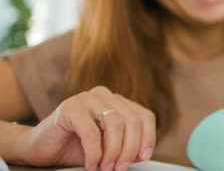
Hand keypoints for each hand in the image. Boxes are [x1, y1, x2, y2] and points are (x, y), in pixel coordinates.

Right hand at [14, 86, 155, 170]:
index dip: (148, 137)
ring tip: (106, 168)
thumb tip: (142, 155)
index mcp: (118, 102)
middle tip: (121, 168)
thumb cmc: (75, 148)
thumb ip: (125, 146)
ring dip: (113, 150)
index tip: (143, 157)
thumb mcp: (107, 148)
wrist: (40, 149)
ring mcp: (87, 98)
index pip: (144, 116)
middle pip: (132, 119)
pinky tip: (91, 165)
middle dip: (129, 148)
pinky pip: (91, 131)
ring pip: (115, 122)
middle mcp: (105, 96)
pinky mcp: (70, 107)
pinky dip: (94, 152)